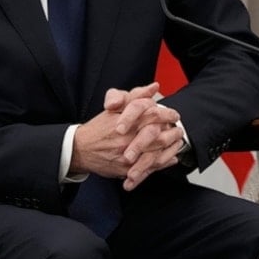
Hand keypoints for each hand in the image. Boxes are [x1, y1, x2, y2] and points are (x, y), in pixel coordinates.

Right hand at [71, 82, 185, 188]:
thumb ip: (135, 96)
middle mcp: (127, 139)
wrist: (80, 149)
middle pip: (158, 136)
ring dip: (170, 148)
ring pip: (156, 154)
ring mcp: (127, 156)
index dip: (167, 114)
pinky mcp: (126, 170)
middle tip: (178, 130)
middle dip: (172, 133)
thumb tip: (153, 87)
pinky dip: (163, 163)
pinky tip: (171, 158)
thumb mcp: (114, 108)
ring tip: (177, 143)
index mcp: (125, 122)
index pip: (152, 115)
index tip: (174, 115)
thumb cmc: (98, 128)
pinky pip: (148, 168)